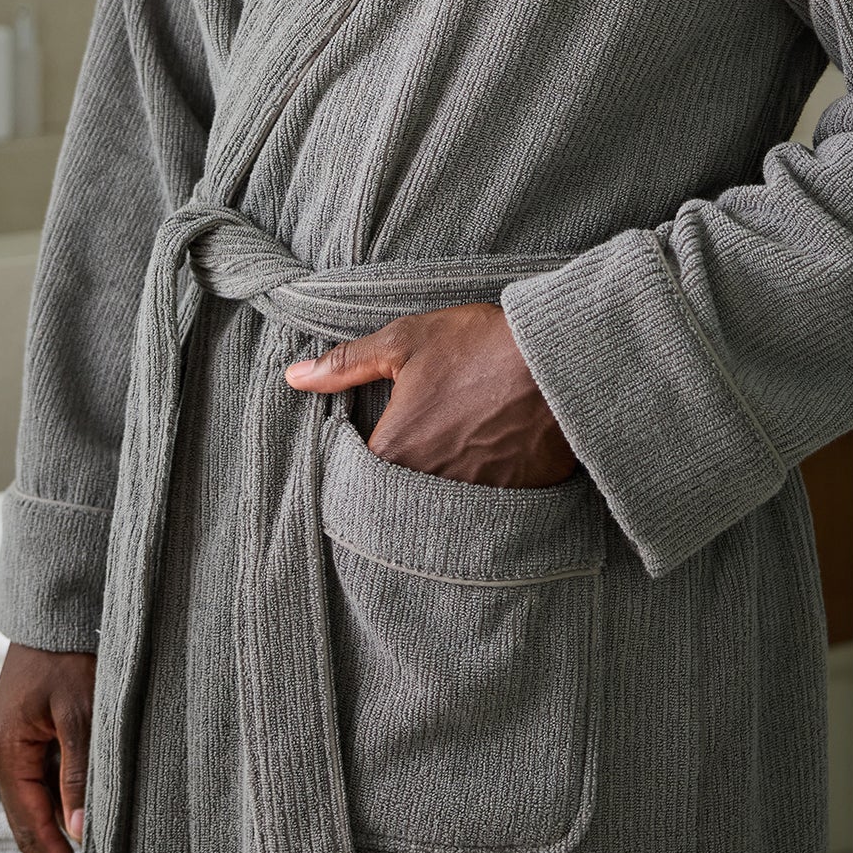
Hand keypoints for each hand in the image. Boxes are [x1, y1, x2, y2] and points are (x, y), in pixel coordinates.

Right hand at [0, 643, 96, 852]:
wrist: (55, 608)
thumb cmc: (69, 652)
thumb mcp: (82, 708)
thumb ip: (79, 768)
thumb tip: (80, 830)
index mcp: (7, 754)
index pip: (33, 830)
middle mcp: (3, 756)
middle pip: (28, 828)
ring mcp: (13, 747)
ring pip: (34, 810)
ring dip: (57, 846)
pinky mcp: (27, 737)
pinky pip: (41, 787)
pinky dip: (59, 814)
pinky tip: (78, 834)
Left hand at [285, 301, 575, 486]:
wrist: (557, 363)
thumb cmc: (480, 346)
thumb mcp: (407, 341)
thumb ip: (347, 363)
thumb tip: (295, 376)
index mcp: (394, 451)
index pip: (356, 473)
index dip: (360, 456)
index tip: (374, 437)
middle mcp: (427, 487)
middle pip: (396, 495)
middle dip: (400, 477)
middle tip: (420, 443)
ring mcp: (470, 500)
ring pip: (437, 506)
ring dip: (437, 486)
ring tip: (453, 450)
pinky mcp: (510, 504)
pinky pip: (480, 512)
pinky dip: (478, 493)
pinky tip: (485, 462)